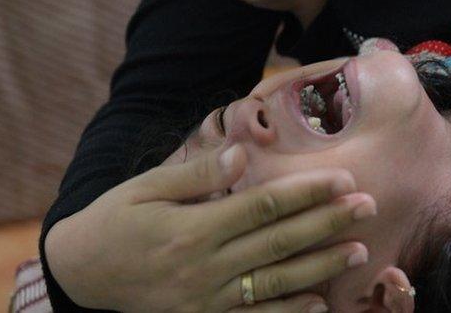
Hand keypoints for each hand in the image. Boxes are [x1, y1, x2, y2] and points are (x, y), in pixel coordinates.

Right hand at [44, 145, 373, 311]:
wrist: (81, 276)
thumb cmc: (117, 220)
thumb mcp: (146, 188)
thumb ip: (196, 174)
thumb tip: (241, 153)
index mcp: (191, 229)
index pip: (263, 206)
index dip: (307, 192)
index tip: (344, 178)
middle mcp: (203, 268)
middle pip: (278, 243)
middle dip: (328, 223)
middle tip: (369, 207)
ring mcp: (205, 300)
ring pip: (274, 282)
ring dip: (320, 266)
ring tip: (358, 250)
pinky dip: (289, 312)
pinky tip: (321, 303)